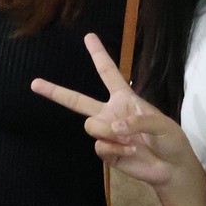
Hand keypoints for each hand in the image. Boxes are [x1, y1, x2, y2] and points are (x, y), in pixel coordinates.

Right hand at [31, 34, 201, 188]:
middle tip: (34, 83)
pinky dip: (115, 149)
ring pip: (91, 126)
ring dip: (109, 132)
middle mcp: (110, 113)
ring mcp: (106, 133)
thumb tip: (113, 126)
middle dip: (55, 92)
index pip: (109, 73)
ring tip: (130, 140)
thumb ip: (137, 121)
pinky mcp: (106, 152)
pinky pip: (99, 146)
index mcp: (125, 98)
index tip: (89, 37)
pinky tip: (130, 152)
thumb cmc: (170, 140)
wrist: (171, 168)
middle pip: (78, 100)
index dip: (99, 55)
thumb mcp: (161, 124)